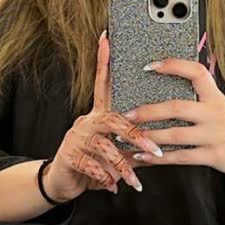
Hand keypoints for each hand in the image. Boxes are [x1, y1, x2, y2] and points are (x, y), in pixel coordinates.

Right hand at [46, 34, 163, 201]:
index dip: (104, 61)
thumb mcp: (114, 150)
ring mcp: (76, 138)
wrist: (64, 182)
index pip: (102, 83)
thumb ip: (131, 142)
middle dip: (136, 135)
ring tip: (135, 180)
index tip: (107, 38)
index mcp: (98, 115)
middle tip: (155, 150)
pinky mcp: (69, 156)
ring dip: (123, 165)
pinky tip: (114, 186)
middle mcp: (86, 122)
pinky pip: (91, 165)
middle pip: (112, 119)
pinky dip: (106, 177)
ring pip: (104, 145)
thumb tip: (160, 140)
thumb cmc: (94, 162)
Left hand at [127, 59, 224, 176]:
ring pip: (175, 135)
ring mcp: (215, 136)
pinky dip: (159, 158)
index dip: (173, 66)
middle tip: (126, 114)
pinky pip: (181, 157)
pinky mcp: (214, 156)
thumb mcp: (223, 104)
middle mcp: (215, 113)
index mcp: (216, 97)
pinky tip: (143, 157)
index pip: (196, 72)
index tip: (150, 66)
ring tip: (126, 137)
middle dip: (148, 111)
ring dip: (148, 136)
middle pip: (176, 108)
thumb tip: (176, 77)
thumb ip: (202, 94)